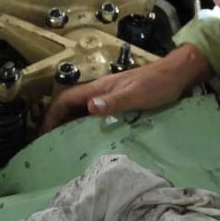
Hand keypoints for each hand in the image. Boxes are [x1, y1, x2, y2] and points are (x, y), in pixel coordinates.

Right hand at [40, 44, 211, 132]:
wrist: (176, 75)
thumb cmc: (157, 85)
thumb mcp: (136, 95)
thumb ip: (114, 101)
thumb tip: (89, 107)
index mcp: (100, 87)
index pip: (66, 99)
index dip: (52, 114)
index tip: (43, 133)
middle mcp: (100, 90)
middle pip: (70, 105)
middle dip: (56, 122)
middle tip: (50, 144)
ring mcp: (109, 95)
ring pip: (81, 109)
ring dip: (70, 124)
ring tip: (65, 145)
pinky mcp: (118, 101)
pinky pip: (95, 113)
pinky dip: (86, 124)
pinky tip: (90, 137)